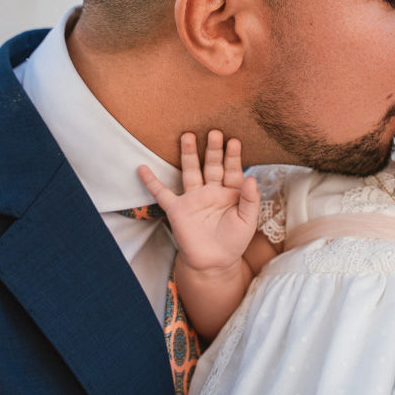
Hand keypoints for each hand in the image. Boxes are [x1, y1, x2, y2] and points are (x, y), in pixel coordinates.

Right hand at [137, 130, 259, 276]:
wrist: (214, 262)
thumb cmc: (234, 241)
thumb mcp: (247, 221)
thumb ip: (250, 200)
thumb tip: (252, 178)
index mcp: (230, 193)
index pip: (232, 170)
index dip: (233, 156)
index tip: (234, 141)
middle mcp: (211, 191)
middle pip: (212, 165)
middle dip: (213, 149)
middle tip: (214, 132)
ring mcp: (193, 198)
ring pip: (190, 172)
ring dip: (189, 155)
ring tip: (187, 135)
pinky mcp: (177, 209)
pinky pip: (162, 193)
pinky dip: (151, 182)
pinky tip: (143, 168)